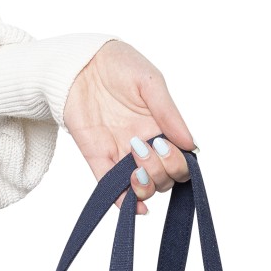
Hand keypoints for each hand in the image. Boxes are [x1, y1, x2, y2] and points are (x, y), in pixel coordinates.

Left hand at [64, 39, 195, 213]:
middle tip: (148, 147)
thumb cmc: (118, 65)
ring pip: (141, 186)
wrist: (80, 63)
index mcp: (160, 127)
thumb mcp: (150, 83)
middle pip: (163, 177)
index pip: (179, 160)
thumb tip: (191, 145)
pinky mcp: (96, 158)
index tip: (168, 146)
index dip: (179, 163)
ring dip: (146, 185)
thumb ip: (169, 114)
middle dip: (162, 172)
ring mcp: (120, 153)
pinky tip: (135, 208)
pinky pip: (110, 187)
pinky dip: (123, 201)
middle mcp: (143, 144)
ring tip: (137, 167)